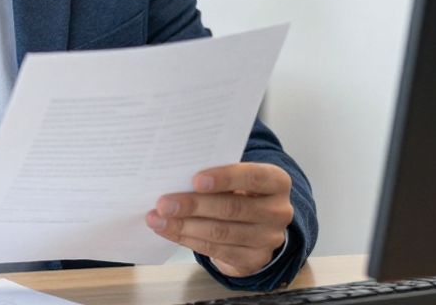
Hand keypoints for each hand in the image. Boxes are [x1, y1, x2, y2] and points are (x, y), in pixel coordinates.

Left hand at [145, 163, 292, 277]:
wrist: (256, 226)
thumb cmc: (240, 191)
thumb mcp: (238, 178)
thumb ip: (217, 175)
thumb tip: (175, 174)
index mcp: (276, 182)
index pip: (254, 177)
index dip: (225, 178)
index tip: (195, 180)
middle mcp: (278, 211)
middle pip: (233, 208)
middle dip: (194, 205)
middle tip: (163, 203)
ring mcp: (268, 239)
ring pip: (221, 232)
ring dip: (184, 226)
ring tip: (157, 219)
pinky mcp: (253, 260)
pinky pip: (216, 250)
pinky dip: (187, 239)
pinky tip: (167, 231)